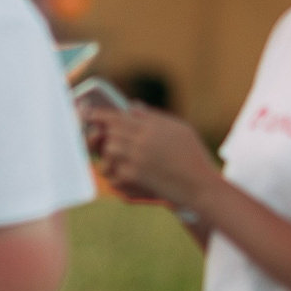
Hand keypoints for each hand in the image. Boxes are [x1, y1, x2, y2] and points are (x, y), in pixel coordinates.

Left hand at [93, 106, 219, 211]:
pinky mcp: (135, 176)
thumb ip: (153, 116)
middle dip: (104, 133)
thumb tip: (132, 106)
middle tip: (99, 135)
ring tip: (115, 155)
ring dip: (109, 152)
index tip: (90, 113)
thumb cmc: (193, 155)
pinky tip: (119, 172)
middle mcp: (142, 140)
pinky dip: (113, 172)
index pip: (119, 116)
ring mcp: (137, 158)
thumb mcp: (179, 128)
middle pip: (110, 131)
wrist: (200, 185)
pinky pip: (113, 171)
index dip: (101, 114)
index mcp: (152, 126)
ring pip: (108, 149)